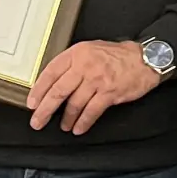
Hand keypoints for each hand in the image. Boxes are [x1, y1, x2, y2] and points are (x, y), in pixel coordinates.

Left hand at [26, 40, 160, 134]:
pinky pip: (91, 112)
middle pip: (58, 91)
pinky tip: (78, 128)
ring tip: (63, 126)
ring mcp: (97, 80)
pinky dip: (83, 122)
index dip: (38, 89)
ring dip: (66, 118)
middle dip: (45, 109)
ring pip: (74, 103)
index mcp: (77, 53)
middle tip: (37, 121)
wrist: (145, 59)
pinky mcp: (109, 93)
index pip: (51, 72)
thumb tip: (54, 81)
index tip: (32, 102)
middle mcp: (85, 66)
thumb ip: (73, 62)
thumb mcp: (90, 49)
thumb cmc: (117, 55)